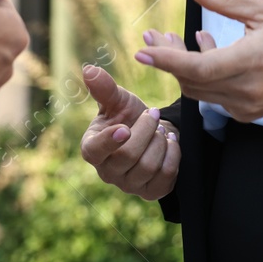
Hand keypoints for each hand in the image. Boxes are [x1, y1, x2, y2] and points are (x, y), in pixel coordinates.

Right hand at [78, 61, 179, 199]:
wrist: (151, 133)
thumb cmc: (128, 115)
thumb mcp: (117, 99)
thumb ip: (104, 87)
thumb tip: (89, 69)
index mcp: (92, 148)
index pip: (95, 152)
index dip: (109, 142)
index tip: (125, 128)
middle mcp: (107, 172)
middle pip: (128, 156)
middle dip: (146, 130)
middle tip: (153, 113)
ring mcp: (129, 185)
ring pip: (148, 166)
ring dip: (160, 141)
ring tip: (160, 128)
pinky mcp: (151, 192)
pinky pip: (166, 176)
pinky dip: (173, 154)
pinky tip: (170, 141)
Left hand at [134, 0, 262, 143]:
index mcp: (252, 61)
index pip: (199, 67)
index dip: (167, 60)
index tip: (142, 51)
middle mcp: (245, 89)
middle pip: (191, 79)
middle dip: (166, 58)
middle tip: (151, 36)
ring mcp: (244, 106)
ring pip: (198, 90)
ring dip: (180, 66)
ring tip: (171, 39)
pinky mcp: (244, 113)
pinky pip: (211, 95)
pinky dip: (200, 75)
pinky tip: (204, 49)